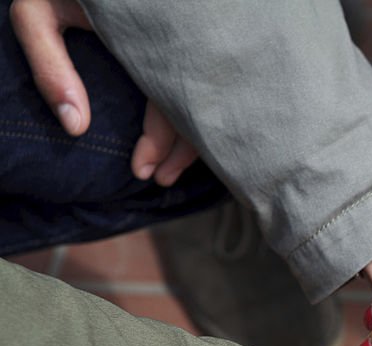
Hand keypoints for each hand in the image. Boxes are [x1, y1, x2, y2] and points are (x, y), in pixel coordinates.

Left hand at [10, 0, 198, 184]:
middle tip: (158, 180)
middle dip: (183, 152)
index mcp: (150, 37)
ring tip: (172, 169)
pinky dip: (204, 111)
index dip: (161, 145)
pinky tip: (192, 132)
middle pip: (199, 105)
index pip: (170, 103)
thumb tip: (76, 126)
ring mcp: (197, 39)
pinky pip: (212, 83)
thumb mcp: (38, 11)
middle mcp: (183, 39)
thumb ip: (49, 65)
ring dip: (197, 137)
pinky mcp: (202, 40)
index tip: (141, 171)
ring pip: (213, 97)